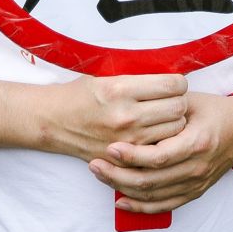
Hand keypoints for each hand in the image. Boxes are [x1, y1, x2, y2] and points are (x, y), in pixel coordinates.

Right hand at [34, 74, 188, 161]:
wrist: (53, 121)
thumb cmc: (79, 94)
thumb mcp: (105, 75)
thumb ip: (137, 76)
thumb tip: (169, 74)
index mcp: (121, 89)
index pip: (172, 85)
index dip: (178, 82)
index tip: (173, 83)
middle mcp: (127, 115)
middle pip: (178, 107)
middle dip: (179, 101)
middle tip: (171, 100)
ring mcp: (128, 140)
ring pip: (175, 129)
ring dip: (174, 122)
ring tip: (164, 117)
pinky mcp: (126, 157)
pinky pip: (161, 149)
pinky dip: (164, 140)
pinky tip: (156, 133)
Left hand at [87, 91, 232, 214]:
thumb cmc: (214, 110)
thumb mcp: (191, 102)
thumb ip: (164, 108)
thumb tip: (129, 109)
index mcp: (197, 143)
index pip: (159, 157)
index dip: (132, 156)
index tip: (110, 148)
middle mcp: (197, 168)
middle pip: (151, 180)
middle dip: (118, 174)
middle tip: (94, 164)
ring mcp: (196, 184)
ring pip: (154, 196)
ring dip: (123, 188)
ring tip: (100, 175)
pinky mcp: (194, 192)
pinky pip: (164, 206)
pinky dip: (140, 207)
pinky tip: (119, 200)